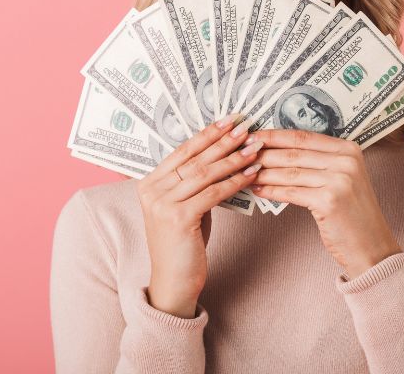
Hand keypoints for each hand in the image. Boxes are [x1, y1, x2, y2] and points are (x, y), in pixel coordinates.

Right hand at [136, 115, 263, 317]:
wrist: (173, 283)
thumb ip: (194, 184)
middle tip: (245, 127)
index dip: (207, 134)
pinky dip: (235, 182)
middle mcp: (152, 190)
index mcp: (149, 182)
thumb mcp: (184, 207)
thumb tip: (223, 156)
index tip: (228, 120)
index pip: (182, 150)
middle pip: (194, 157)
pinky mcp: (178, 219)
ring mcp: (162, 204)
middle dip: (223, 141)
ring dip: (233, 158)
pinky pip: (213, 193)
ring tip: (254, 148)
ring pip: (205, 173)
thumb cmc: (183, 244)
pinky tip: (252, 174)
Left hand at [250, 129, 401, 278]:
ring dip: (262, 172)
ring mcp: (340, 180)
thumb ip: (317, 161)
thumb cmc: (351, 213)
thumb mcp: (340, 178)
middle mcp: (346, 160)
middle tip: (240, 152)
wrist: (372, 248)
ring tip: (243, 171)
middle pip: (293, 152)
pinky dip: (271, 190)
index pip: (302, 136)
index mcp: (348, 149)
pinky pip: (291, 192)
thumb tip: (275, 147)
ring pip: (289, 172)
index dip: (273, 134)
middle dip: (263, 152)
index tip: (251, 135)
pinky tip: (256, 190)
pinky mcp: (330, 200)